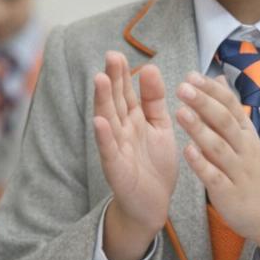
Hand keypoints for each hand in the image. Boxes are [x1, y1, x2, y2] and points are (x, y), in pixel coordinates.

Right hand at [92, 53, 176, 259]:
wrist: (152, 204)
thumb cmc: (155, 165)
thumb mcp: (159, 127)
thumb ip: (154, 100)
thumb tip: (149, 68)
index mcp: (134, 120)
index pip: (126, 92)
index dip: (123, 75)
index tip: (119, 54)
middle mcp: (122, 130)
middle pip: (115, 101)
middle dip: (112, 79)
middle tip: (110, 56)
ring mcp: (116, 148)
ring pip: (108, 120)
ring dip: (103, 101)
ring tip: (100, 79)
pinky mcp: (116, 168)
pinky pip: (109, 150)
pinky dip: (104, 136)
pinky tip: (99, 122)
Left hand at [175, 73, 259, 259]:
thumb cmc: (253, 173)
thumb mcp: (246, 139)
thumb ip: (229, 110)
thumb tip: (218, 79)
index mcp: (246, 134)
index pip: (230, 106)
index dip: (212, 91)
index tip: (192, 75)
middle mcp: (243, 149)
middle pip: (224, 122)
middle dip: (204, 103)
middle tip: (183, 87)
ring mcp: (237, 171)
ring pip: (219, 147)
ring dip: (199, 129)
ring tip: (180, 113)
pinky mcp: (229, 193)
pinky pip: (215, 177)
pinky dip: (202, 164)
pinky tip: (187, 151)